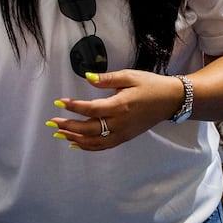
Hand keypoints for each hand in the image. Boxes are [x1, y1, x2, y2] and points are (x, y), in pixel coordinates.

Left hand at [46, 69, 183, 150]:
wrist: (170, 100)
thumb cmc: (150, 85)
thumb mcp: (129, 76)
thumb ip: (107, 79)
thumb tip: (88, 78)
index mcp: (120, 105)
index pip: (91, 109)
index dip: (73, 107)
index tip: (59, 102)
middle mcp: (120, 123)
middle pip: (89, 129)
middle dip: (68, 126)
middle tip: (52, 122)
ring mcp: (123, 133)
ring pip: (94, 141)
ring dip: (74, 139)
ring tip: (59, 134)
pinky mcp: (125, 137)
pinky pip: (103, 146)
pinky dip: (88, 147)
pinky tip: (76, 144)